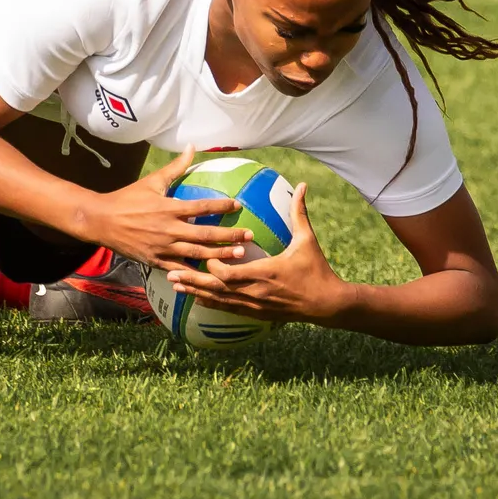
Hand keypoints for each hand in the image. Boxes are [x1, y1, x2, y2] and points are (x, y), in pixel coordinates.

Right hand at [85, 148, 252, 270]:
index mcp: (169, 208)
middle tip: (249, 237)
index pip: (202, 207)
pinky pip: (180, 269)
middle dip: (229, 236)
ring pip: (197, 254)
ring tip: (238, 256)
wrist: (101, 221)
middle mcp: (169, 229)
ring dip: (219, 256)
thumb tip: (192, 147)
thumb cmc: (128, 199)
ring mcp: (163, 248)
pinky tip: (212, 276)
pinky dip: (195, 273)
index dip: (221, 206)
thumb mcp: (152, 181)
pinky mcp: (156, 261)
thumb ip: (176, 167)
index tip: (238, 205)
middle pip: (205, 234)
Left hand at [165, 183, 345, 325]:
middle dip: (193, 281)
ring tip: (176, 285)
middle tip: (171, 272)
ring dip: (196, 293)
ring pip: (218, 301)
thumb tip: (301, 185)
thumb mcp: (308, 240)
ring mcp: (254, 305)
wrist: (325, 304)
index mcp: (264, 273)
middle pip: (216, 289)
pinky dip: (211, 303)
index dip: (213, 265)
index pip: (230, 273)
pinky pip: (228, 309)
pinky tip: (197, 298)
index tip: (201, 252)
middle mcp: (255, 292)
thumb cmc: (316, 270)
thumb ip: (300, 212)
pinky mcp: (257, 313)